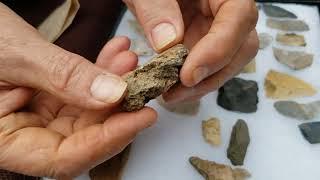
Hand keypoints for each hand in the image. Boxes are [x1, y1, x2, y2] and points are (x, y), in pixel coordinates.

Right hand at [0, 4, 156, 178]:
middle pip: (83, 136)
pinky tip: (114, 55)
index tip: (141, 118)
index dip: (107, 142)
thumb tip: (113, 95)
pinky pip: (81, 90)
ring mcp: (38, 113)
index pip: (64, 158)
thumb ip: (63, 77)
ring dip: (113, 85)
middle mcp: (24, 132)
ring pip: (88, 111)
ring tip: (128, 60)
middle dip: (118, 109)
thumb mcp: (13, 53)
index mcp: (3, 140)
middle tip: (142, 84)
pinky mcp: (48, 94)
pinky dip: (100, 72)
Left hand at [124, 0, 258, 102]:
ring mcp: (219, 30)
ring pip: (227, 63)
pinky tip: (171, 91)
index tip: (188, 76)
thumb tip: (168, 43)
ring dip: (201, 85)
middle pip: (241, 47)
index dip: (218, 50)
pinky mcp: (206, 44)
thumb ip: (157, 8)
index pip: (239, 18)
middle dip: (211, 76)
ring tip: (169, 96)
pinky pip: (209, 67)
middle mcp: (229, 12)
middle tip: (176, 93)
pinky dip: (193, 83)